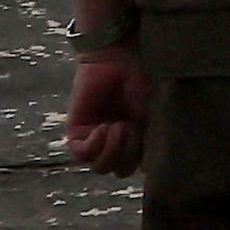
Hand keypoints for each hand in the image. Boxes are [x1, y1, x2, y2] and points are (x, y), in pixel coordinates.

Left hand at [64, 52, 149, 176]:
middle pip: (118, 170)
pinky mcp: (76, 131)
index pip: (137, 167)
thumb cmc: (143, 81)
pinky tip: (104, 127)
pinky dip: (96, 144)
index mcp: (135, 140)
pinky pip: (82, 154)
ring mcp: (94, 138)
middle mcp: (114, 142)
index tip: (149, 138)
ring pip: (100, 167)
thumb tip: (150, 171)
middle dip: (127, 154)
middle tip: (132, 129)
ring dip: (112, 150)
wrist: (120, 58)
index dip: (144, 160)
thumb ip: (151, 143)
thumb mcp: (153, 116)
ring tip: (120, 126)